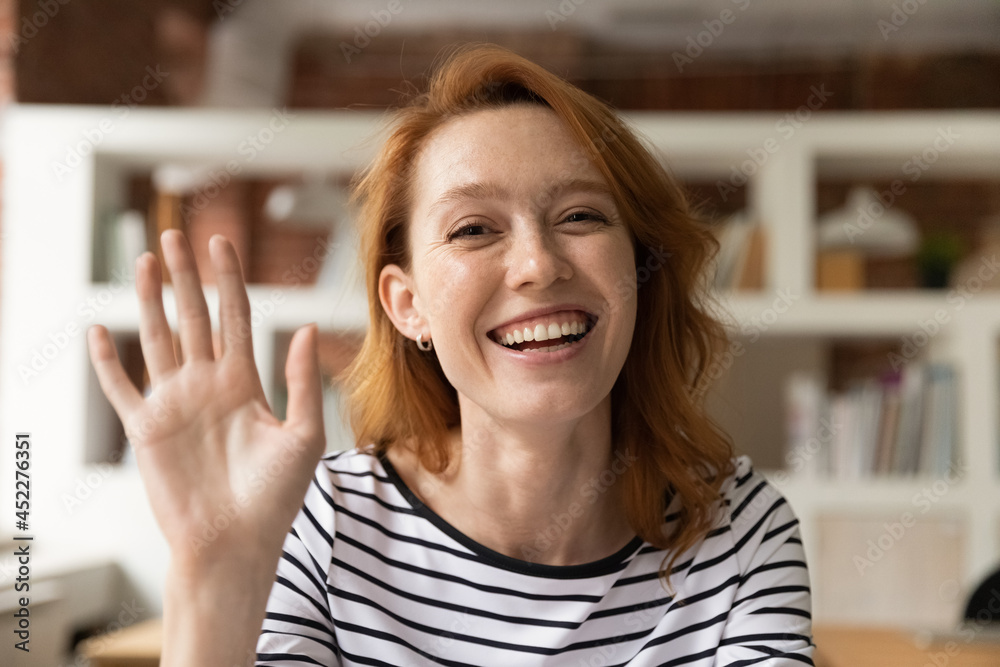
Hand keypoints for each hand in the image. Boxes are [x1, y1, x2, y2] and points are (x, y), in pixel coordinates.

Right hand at [87, 229, 325, 576]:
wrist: (236, 544)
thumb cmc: (275, 497)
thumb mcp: (303, 435)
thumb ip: (301, 381)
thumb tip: (305, 327)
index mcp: (244, 382)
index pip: (235, 317)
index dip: (229, 280)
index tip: (223, 243)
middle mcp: (207, 385)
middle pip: (193, 318)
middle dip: (184, 277)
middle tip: (174, 236)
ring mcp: (174, 404)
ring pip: (158, 340)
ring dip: (149, 302)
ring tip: (145, 262)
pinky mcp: (146, 430)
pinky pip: (121, 389)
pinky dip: (108, 361)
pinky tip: (101, 330)